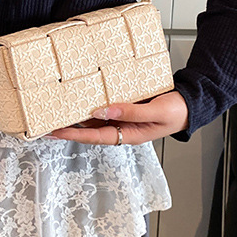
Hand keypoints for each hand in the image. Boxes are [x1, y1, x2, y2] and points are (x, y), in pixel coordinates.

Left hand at [46, 90, 188, 145]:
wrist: (190, 104)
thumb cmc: (177, 111)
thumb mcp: (156, 112)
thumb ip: (131, 111)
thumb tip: (103, 110)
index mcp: (128, 135)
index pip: (94, 137)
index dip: (73, 135)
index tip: (55, 131)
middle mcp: (122, 128)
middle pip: (89, 131)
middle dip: (67, 129)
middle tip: (45, 124)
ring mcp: (122, 119)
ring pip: (94, 120)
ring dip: (76, 117)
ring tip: (56, 112)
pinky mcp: (124, 108)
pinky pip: (103, 108)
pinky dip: (90, 105)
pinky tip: (79, 99)